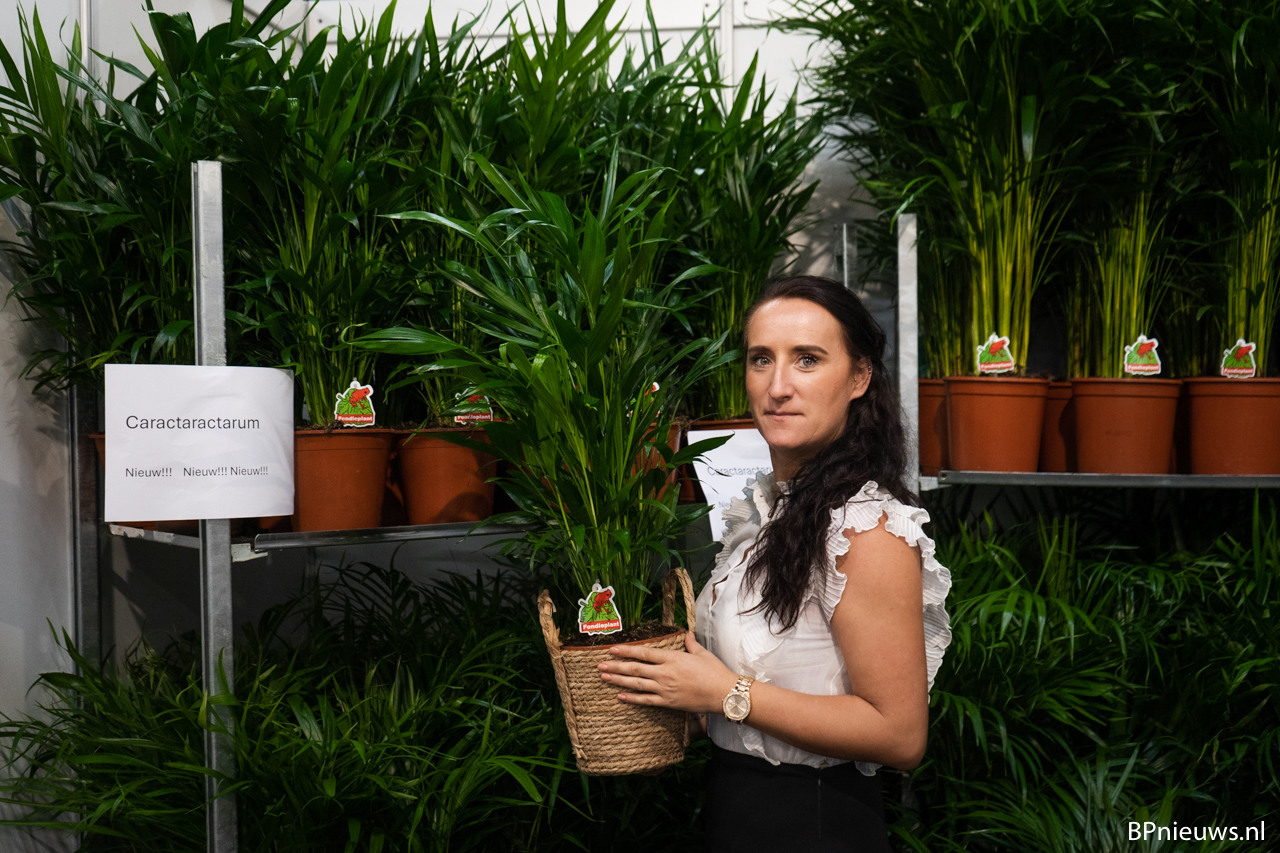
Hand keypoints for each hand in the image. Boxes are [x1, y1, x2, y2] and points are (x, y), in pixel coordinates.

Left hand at [597, 631, 735, 713]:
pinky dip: (632, 699)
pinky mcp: (668, 702)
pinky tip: (620, 697)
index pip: (644, 652)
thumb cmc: (715, 671)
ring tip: (604, 678)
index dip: (626, 650)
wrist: (724, 693)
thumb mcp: (702, 653)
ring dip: (619, 681)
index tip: (612, 649)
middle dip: (616, 666)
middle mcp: (665, 673)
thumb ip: (690, 643)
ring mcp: (665, 689)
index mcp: (672, 658)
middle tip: (600, 665)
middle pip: (635, 668)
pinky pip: (646, 700)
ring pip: (636, 684)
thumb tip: (686, 634)